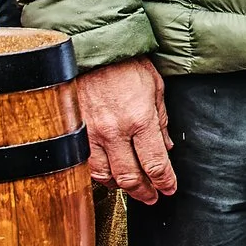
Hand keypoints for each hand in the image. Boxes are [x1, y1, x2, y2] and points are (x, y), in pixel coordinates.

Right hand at [77, 56, 174, 202]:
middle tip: (153, 197)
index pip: (155, 164)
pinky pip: (86, 164)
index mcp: (140, 119)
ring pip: (105, 176)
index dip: (165, 182)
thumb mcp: (155, 87)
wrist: (91, 48)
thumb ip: (161, 120)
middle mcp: (115, 132)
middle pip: (130, 177)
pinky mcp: (75, 132)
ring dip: (121, 187)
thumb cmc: (125, 63)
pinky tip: (108, 175)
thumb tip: (166, 146)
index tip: (169, 189)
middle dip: (145, 193)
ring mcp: (92, 134)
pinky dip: (99, 175)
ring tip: (132, 188)